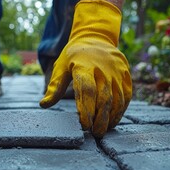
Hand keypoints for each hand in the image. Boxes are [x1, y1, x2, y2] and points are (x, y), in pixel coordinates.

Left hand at [40, 0, 131, 137]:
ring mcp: (116, 71)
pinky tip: (113, 120)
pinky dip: (121, 109)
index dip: (86, 109)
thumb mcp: (60, 67)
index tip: (84, 125)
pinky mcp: (126, 73)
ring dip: (112, 116)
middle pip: (104, 97)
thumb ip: (54, 87)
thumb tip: (43, 105)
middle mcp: (102, 68)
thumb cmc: (73, 55)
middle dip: (100, 118)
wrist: (95, 37)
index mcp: (83, 66)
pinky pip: (126, 95)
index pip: (86, 90)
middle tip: (95, 133)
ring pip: (117, 98)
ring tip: (104, 130)